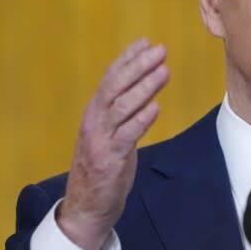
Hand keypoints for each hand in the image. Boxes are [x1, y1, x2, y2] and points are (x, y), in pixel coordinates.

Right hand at [57, 39, 168, 249]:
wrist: (86, 207)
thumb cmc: (102, 168)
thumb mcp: (110, 134)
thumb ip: (122, 113)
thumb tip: (142, 88)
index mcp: (94, 113)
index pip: (110, 78)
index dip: (127, 59)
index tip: (146, 41)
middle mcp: (94, 122)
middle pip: (116, 86)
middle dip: (138, 66)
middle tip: (159, 49)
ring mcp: (100, 140)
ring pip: (122, 107)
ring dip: (144, 87)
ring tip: (164, 70)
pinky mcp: (109, 159)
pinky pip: (127, 135)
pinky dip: (141, 119)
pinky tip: (156, 107)